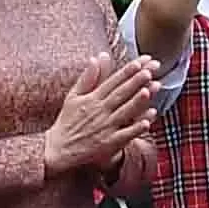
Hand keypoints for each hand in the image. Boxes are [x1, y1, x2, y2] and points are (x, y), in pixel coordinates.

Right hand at [44, 51, 157, 176]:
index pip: (112, 82)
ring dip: (137, 101)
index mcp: (92, 99)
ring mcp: (105, 127)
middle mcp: (100, 111)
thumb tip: (96, 57)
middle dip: (135, 82)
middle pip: (120, 94)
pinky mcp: (109, 143)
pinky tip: (147, 122)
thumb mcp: (73, 97)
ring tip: (149, 90)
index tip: (139, 62)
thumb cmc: (68, 121)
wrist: (59, 150)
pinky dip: (135, 129)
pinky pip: (124, 135)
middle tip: (150, 71)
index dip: (126, 72)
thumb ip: (87, 78)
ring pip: (124, 112)